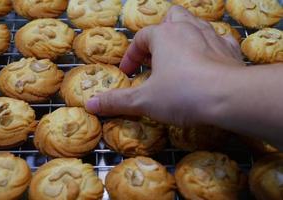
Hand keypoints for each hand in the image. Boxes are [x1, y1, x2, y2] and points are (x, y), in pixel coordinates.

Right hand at [85, 6, 243, 125]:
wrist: (230, 97)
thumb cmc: (182, 94)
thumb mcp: (144, 101)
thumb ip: (117, 101)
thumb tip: (91, 104)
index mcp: (164, 36)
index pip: (141, 38)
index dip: (132, 55)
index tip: (128, 73)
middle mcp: (187, 29)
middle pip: (171, 17)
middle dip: (161, 32)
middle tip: (155, 54)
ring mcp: (211, 36)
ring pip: (195, 23)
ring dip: (184, 35)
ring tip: (178, 55)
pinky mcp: (228, 49)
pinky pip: (218, 38)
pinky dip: (209, 45)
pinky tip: (206, 59)